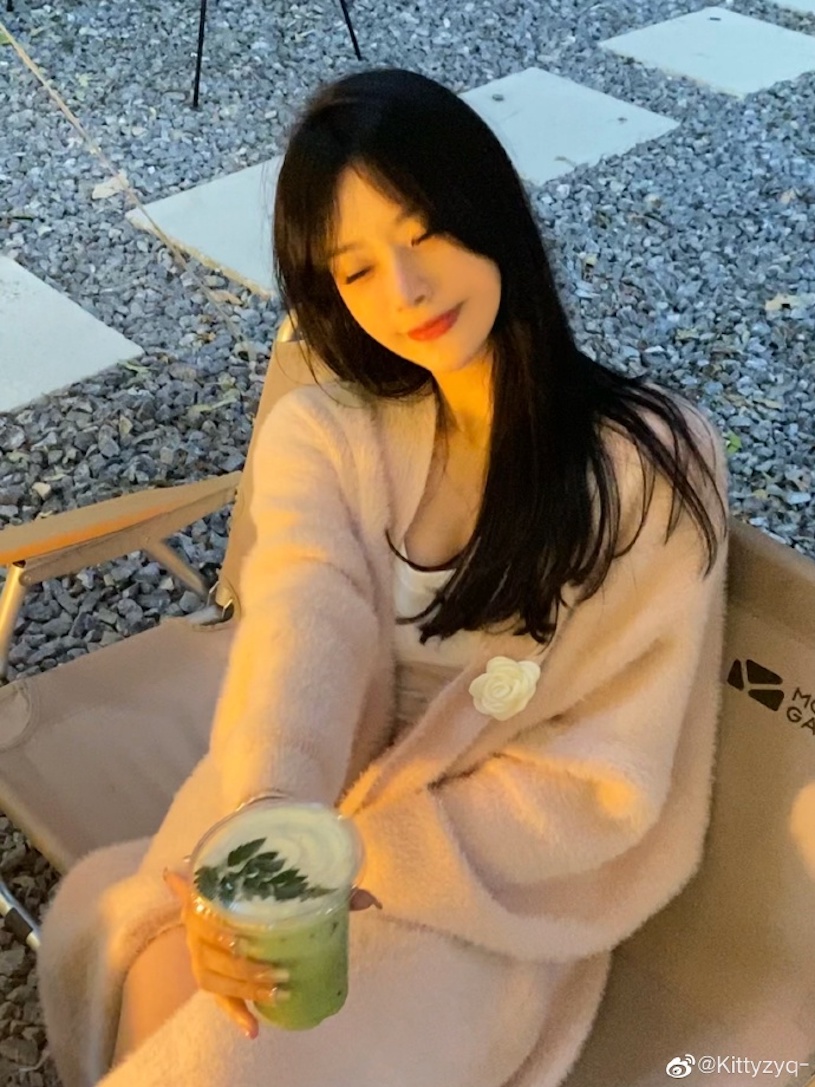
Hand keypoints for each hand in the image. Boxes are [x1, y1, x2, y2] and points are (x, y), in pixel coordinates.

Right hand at [162, 865, 381, 1038]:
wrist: (223, 889)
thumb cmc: (256, 882)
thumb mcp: (284, 878)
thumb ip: (325, 888)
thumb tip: (368, 899)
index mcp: (211, 893)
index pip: (204, 909)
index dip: (220, 928)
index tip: (241, 942)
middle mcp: (198, 922)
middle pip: (214, 951)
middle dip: (247, 966)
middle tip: (280, 971)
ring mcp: (199, 951)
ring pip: (216, 977)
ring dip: (246, 987)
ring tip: (277, 991)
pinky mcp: (209, 974)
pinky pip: (219, 998)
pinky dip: (237, 1014)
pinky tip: (256, 1029)